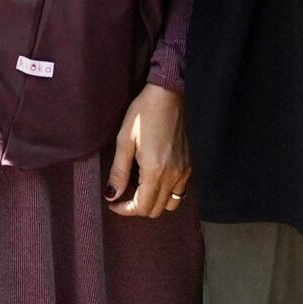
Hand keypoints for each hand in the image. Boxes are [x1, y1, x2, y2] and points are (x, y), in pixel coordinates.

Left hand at [105, 82, 191, 217]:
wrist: (170, 93)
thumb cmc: (144, 112)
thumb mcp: (124, 139)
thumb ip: (118, 172)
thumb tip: (112, 196)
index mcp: (155, 170)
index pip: (142, 207)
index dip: (125, 210)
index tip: (113, 202)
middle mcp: (174, 175)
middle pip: (155, 210)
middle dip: (137, 207)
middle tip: (123, 193)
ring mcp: (185, 171)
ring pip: (170, 204)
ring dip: (153, 202)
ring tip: (140, 186)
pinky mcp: (190, 165)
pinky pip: (180, 191)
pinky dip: (166, 193)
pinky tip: (155, 177)